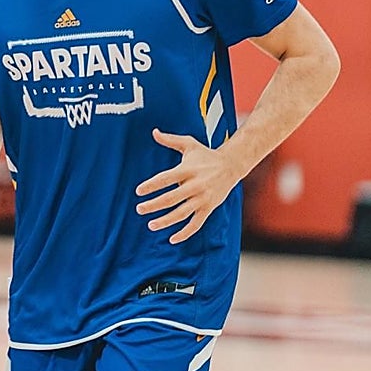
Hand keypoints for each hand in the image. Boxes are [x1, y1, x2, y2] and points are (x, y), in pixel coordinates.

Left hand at [135, 129, 240, 244]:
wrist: (232, 165)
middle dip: (153, 205)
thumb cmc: (206, 155)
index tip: (138, 191)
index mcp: (188, 169)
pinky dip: (185, 233)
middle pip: (171, 198)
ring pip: (182, 214)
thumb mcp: (189, 144)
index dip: (151, 185)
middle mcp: (195, 185)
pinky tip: (172, 239)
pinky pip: (196, 224)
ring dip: (165, 221)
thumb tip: (154, 132)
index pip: (165, 178)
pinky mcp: (209, 208)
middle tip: (139, 209)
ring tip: (151, 225)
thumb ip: (170, 140)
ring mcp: (203, 198)